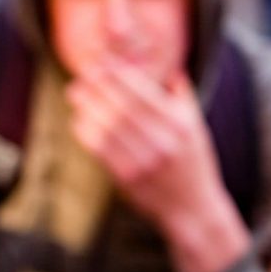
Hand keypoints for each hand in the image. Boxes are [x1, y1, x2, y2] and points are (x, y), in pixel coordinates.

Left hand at [67, 58, 247, 271]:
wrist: (192, 207)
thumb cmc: (192, 162)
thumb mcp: (197, 128)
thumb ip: (183, 98)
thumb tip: (172, 68)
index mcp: (181, 125)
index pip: (144, 92)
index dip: (119, 75)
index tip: (102, 64)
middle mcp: (165, 142)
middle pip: (123, 106)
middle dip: (98, 87)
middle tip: (81, 75)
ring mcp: (146, 161)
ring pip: (108, 126)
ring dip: (87, 106)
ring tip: (74, 93)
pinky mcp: (128, 177)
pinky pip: (100, 148)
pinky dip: (86, 131)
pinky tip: (78, 120)